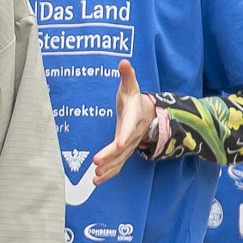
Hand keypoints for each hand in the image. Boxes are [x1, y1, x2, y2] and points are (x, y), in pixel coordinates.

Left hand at [92, 61, 156, 181]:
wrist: (146, 112)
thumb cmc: (134, 97)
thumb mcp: (130, 85)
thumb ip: (127, 75)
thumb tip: (124, 62)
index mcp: (134, 118)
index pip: (129, 128)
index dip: (124, 136)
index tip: (118, 144)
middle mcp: (132, 134)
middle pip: (122, 148)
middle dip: (110, 156)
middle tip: (97, 162)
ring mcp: (129, 145)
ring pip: (120, 159)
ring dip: (108, 168)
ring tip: (95, 176)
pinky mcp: (123, 151)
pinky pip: (118, 165)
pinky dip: (109, 173)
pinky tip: (97, 179)